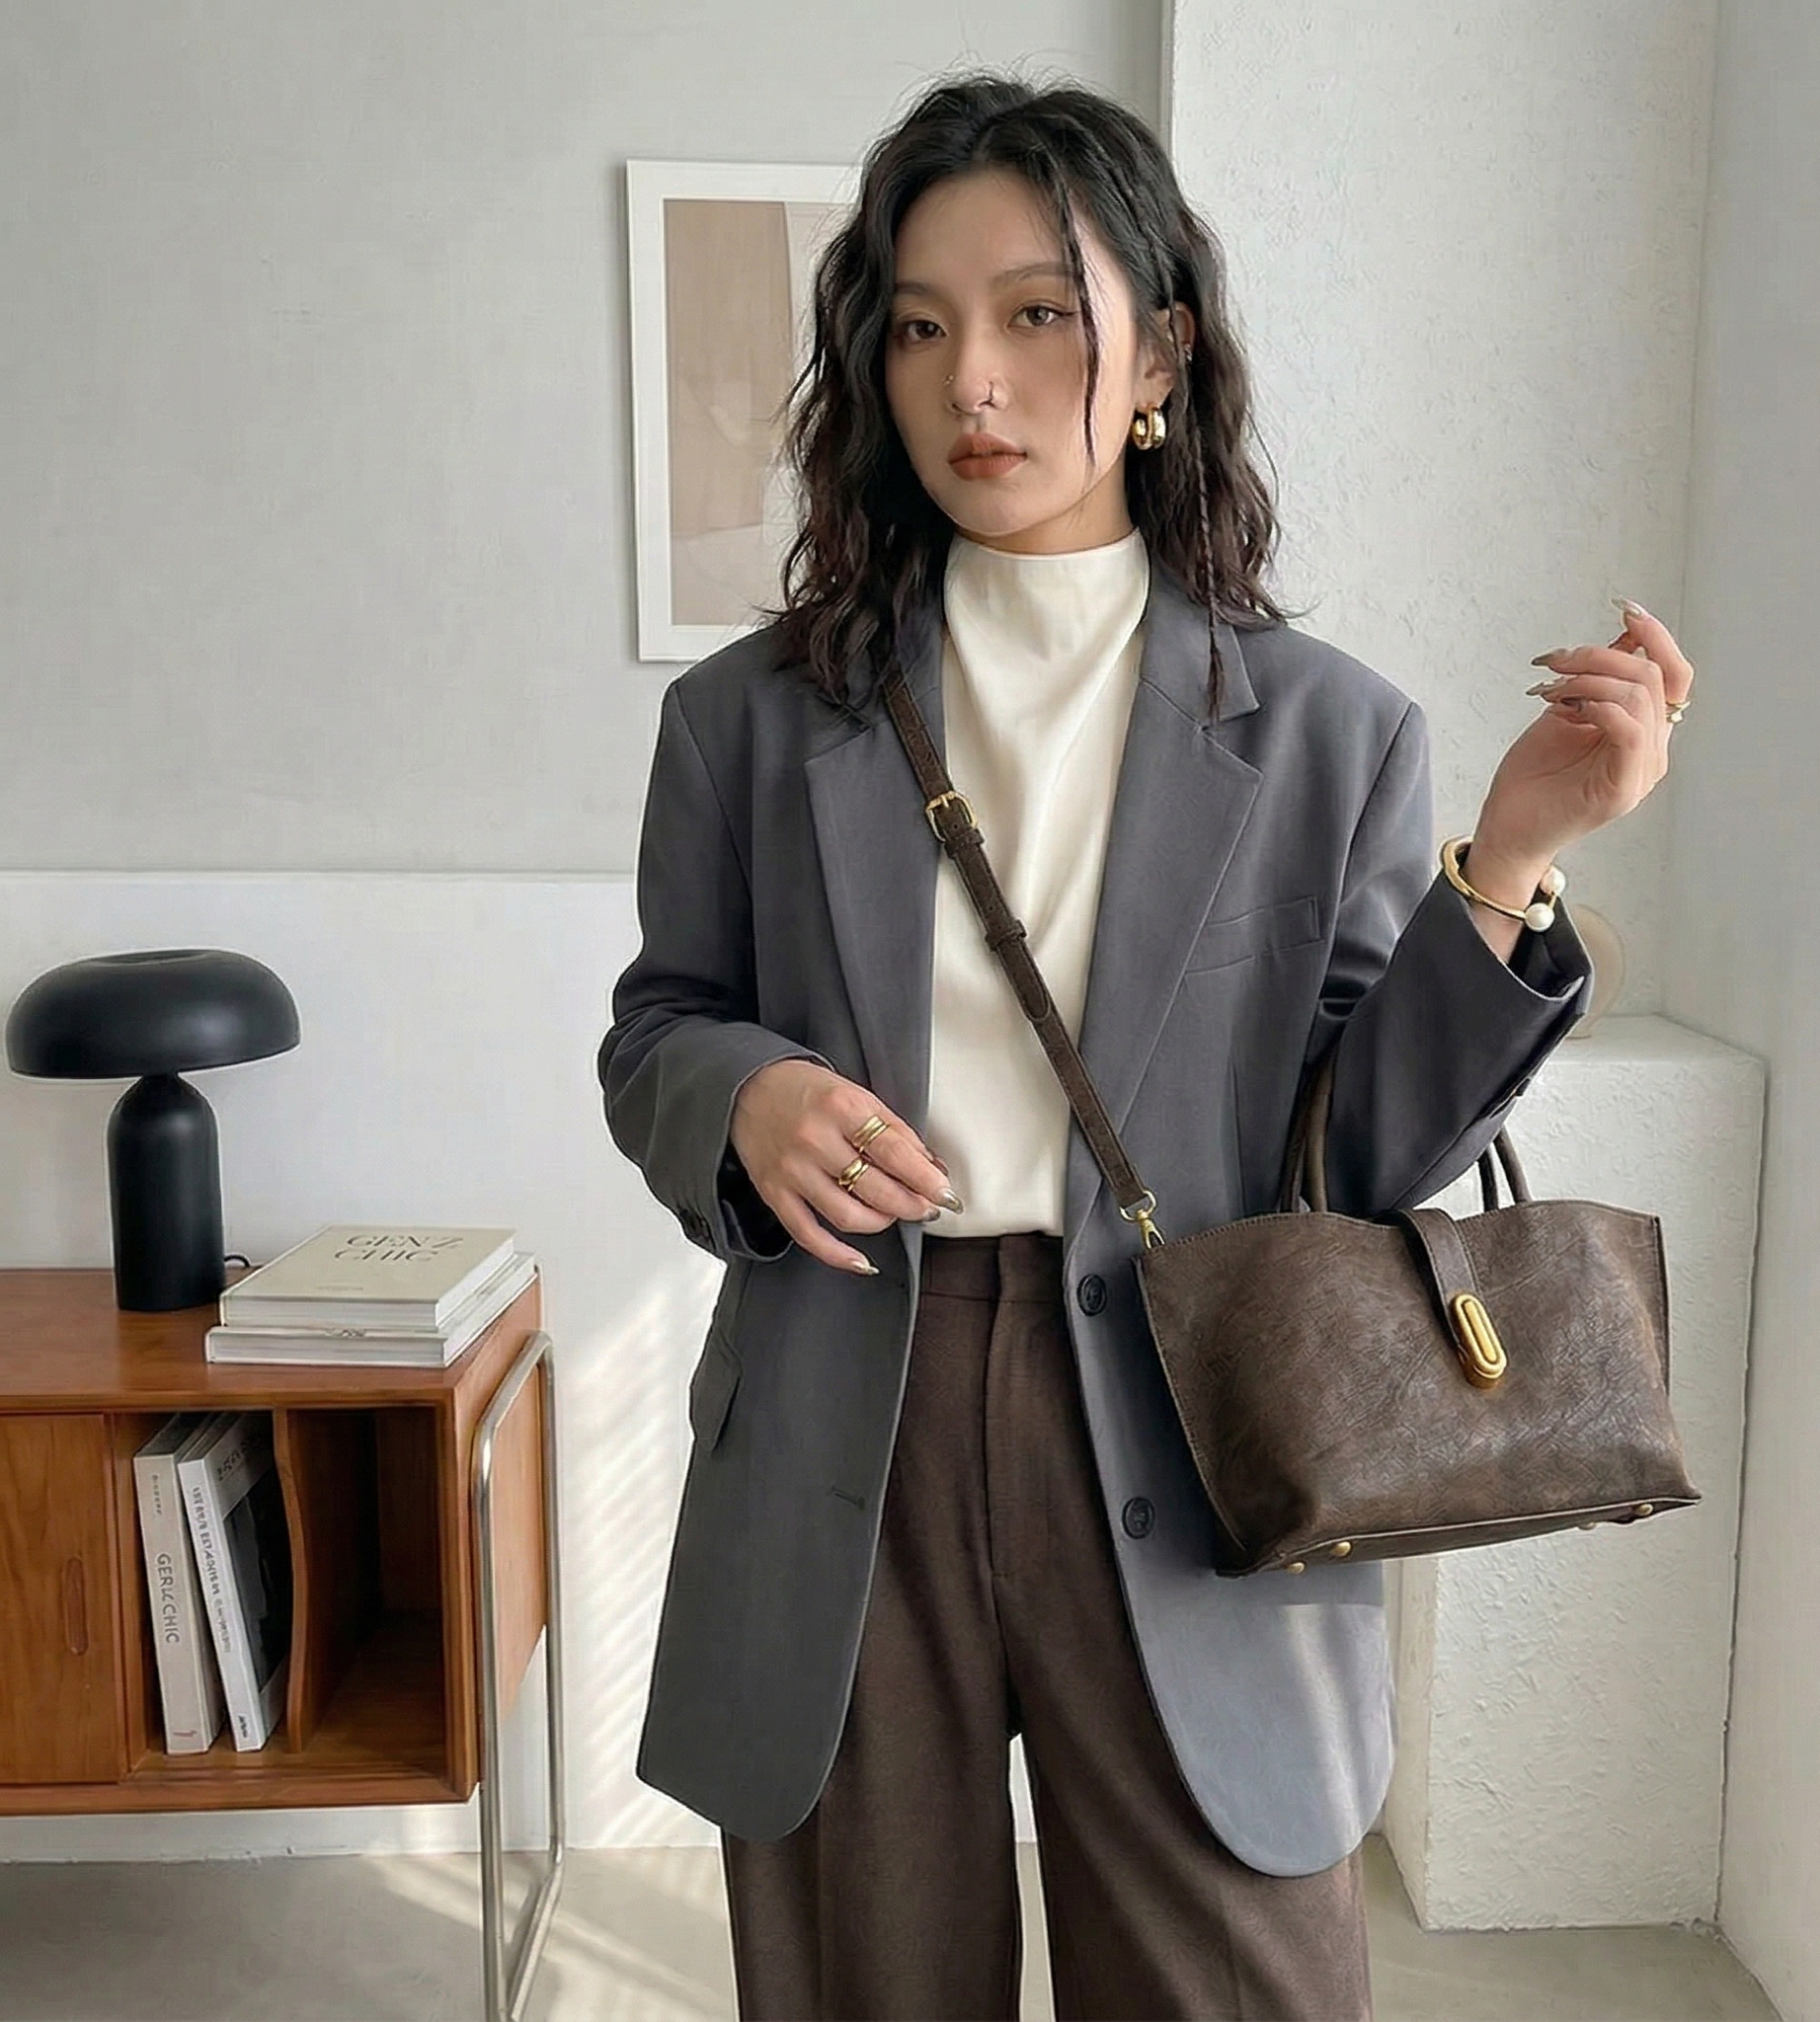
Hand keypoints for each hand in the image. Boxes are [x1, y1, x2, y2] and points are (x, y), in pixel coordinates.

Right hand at [728, 1058, 958, 1273]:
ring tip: (894, 1214)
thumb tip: (931, 1167)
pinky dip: (838, 1254)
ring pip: (847, 1215)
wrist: (747, 1087)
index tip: (947, 1194)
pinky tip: (863, 1262)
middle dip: (911, 1204)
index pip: (896, 1151)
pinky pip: (808, 1234)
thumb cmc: (806, 1090)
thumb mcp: (856, 1094)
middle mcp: (814, 1139)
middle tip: (927, 1207)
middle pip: (875, 1188)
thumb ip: (894, 1130)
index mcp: (841, 1107)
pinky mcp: (773, 1192)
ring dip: (882, 1222)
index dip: (927, 1178)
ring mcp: (791, 1169)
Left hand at [1469, 600, 1694, 892]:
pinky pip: (1629, 729)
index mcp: (1644, 731)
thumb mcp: (1565, 714)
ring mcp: (1641, 771)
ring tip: (1549, 688)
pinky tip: (1566, 706)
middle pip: (1654, 676)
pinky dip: (1598, 705)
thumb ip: (1596, 681)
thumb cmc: (1532, 779)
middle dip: (1599, 655)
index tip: (1623, 610)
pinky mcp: (1622, 788)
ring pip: (1640, 696)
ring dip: (1588, 678)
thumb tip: (1623, 637)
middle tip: (1554, 661)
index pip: (1674, 674)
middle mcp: (1652, 750)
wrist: (1507, 831)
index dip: (1656, 636)